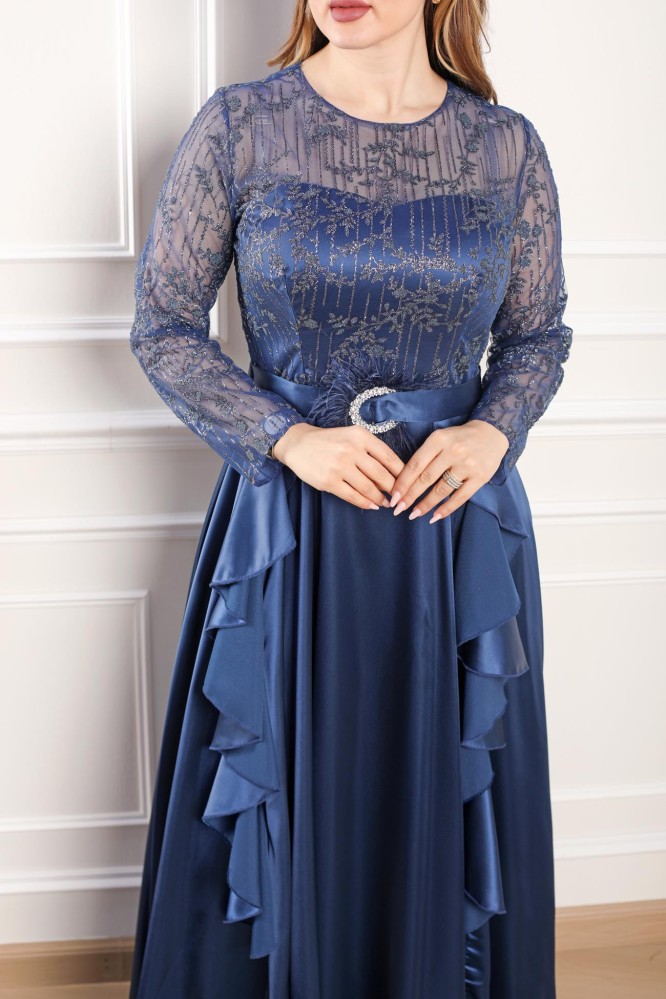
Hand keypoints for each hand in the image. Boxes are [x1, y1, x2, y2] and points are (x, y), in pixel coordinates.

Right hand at [272, 422, 404, 510]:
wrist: (298, 444)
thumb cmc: (329, 441)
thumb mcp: (352, 436)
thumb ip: (371, 451)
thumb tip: (391, 475)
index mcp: (361, 436)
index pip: (389, 457)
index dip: (401, 474)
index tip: (407, 483)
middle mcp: (352, 450)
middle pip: (381, 475)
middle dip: (393, 489)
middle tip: (399, 497)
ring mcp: (340, 466)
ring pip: (368, 488)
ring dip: (380, 499)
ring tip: (386, 503)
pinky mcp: (329, 481)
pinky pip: (352, 496)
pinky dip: (364, 503)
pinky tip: (371, 506)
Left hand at [388, 419, 509, 522]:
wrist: (492, 432)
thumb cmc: (460, 437)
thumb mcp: (440, 438)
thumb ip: (425, 455)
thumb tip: (406, 481)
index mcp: (438, 439)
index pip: (416, 464)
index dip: (403, 482)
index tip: (393, 497)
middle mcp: (452, 451)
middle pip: (426, 478)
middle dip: (410, 496)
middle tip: (398, 509)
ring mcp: (467, 465)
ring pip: (442, 490)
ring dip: (426, 505)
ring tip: (414, 515)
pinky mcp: (480, 477)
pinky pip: (460, 497)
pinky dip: (446, 509)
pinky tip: (435, 517)